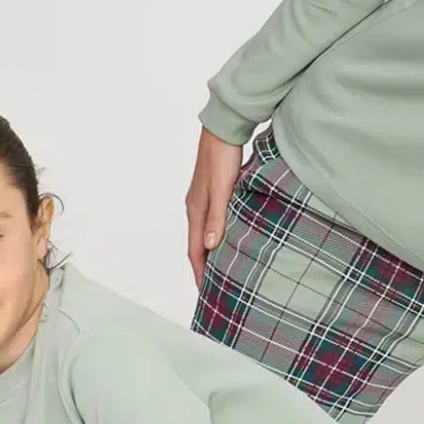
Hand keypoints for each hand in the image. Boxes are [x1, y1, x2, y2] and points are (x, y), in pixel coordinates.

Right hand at [184, 126, 245, 282]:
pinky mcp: (213, 194)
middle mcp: (196, 208)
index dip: (201, 274)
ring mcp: (204, 201)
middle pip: (197, 247)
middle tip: (215, 291)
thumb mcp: (222, 188)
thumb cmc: (222, 156)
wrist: (224, 129)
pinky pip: (212, 224)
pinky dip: (218, 238)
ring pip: (205, 236)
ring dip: (211, 255)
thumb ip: (217, 216)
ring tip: (222, 273)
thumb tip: (210, 246)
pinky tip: (229, 242)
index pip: (195, 251)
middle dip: (204, 270)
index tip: (207, 294)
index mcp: (196, 210)